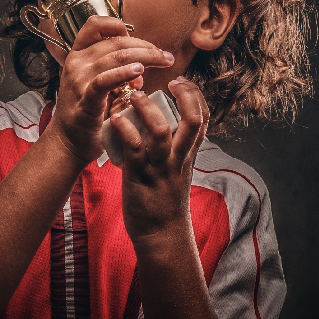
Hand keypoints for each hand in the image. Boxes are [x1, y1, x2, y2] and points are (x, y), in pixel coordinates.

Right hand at [49, 15, 174, 162]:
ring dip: (144, 56)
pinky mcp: (85, 99)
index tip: (139, 40)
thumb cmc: (86, 110)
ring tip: (162, 61)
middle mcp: (77, 62)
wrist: (69, 141)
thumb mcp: (98, 82)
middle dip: (145, 46)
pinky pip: (104, 80)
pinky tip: (139, 72)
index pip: (95, 25)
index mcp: (78, 54)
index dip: (118, 26)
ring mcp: (79, 79)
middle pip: (116, 42)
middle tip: (165, 56)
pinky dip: (123, 73)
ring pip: (116, 56)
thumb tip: (141, 65)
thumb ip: (116, 70)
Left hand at [109, 76, 208, 242]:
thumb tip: (166, 122)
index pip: (202, 118)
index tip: (181, 82)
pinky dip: (125, 129)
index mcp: (187, 154)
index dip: (195, 95)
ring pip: (160, 132)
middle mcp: (178, 158)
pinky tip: (116, 119)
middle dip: (184, 95)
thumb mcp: (179, 169)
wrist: (161, 236)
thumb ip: (176, 147)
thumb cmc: (165, 200)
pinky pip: (134, 148)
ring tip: (134, 95)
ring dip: (147, 109)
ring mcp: (159, 167)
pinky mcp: (139, 176)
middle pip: (192, 120)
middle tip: (169, 82)